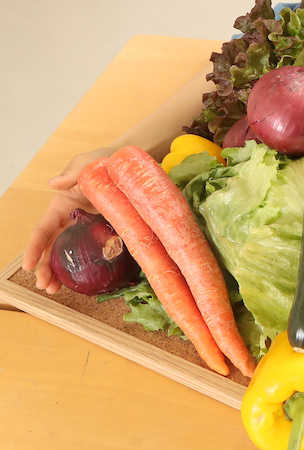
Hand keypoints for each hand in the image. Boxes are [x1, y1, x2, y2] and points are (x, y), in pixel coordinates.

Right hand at [22, 148, 114, 293]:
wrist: (130, 165)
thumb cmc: (105, 160)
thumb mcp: (87, 163)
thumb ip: (72, 174)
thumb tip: (53, 184)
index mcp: (61, 205)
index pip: (43, 229)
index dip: (34, 247)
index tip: (28, 265)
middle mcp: (71, 219)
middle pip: (52, 247)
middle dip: (45, 267)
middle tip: (46, 285)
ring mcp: (87, 227)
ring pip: (69, 253)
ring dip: (60, 272)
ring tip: (55, 289)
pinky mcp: (104, 231)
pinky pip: (93, 251)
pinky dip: (86, 266)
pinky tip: (83, 281)